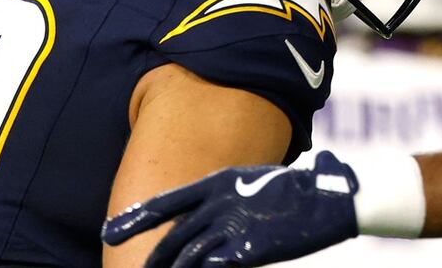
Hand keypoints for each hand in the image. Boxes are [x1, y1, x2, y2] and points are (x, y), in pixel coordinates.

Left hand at [102, 152, 359, 266]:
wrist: (331, 197)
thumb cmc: (297, 191)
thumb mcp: (254, 186)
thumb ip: (228, 201)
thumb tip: (204, 219)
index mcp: (220, 182)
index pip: (166, 201)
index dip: (135, 217)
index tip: (109, 231)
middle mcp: (221, 201)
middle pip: (173, 237)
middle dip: (153, 260)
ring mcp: (235, 225)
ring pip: (188, 256)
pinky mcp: (250, 247)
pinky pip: (214, 266)